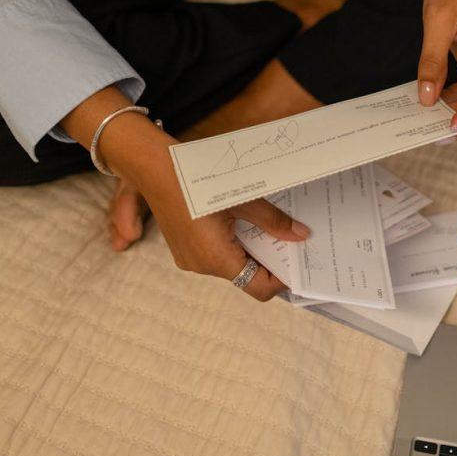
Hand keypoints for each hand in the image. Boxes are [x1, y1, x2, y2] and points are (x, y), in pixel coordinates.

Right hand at [58, 85, 309, 299]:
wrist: (155, 167)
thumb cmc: (197, 181)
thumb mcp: (244, 200)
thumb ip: (274, 221)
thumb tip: (301, 235)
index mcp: (217, 260)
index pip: (258, 288)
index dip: (281, 279)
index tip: (297, 262)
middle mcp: (201, 266)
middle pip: (245, 277)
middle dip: (267, 260)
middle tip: (286, 238)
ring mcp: (189, 258)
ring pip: (230, 264)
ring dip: (249, 250)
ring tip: (265, 226)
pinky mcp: (183, 247)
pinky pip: (214, 254)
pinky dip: (231, 244)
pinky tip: (240, 221)